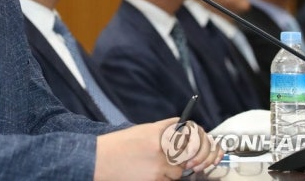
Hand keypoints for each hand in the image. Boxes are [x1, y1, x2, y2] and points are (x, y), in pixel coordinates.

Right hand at [94, 118, 222, 180]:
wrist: (97, 160)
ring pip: (181, 171)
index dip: (205, 142)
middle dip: (200, 159)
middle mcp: (163, 144)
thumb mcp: (143, 131)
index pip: (195, 132)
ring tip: (153, 166)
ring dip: (173, 172)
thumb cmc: (119, 146)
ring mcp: (160, 163)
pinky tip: (149, 174)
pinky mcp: (156, 178)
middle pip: (194, 152)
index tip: (207, 150)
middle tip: (196, 164)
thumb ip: (166, 132)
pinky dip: (163, 179)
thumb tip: (190, 136)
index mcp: (160, 129)